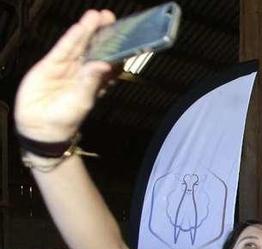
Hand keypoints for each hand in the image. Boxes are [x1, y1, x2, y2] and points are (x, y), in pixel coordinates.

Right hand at [14, 10, 116, 141]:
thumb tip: (105, 65)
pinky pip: (62, 49)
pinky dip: (71, 38)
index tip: (126, 34)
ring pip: (79, 45)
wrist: (41, 127)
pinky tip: (79, 27)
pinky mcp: (50, 65)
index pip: (109, 61)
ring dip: (87, 30)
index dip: (117, 47)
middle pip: (94, 48)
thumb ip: (92, 81)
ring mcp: (67, 67)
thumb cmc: (66, 118)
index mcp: (96, 81)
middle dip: (102, 33)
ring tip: (96, 15)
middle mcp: (83, 71)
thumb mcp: (82, 100)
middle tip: (110, 17)